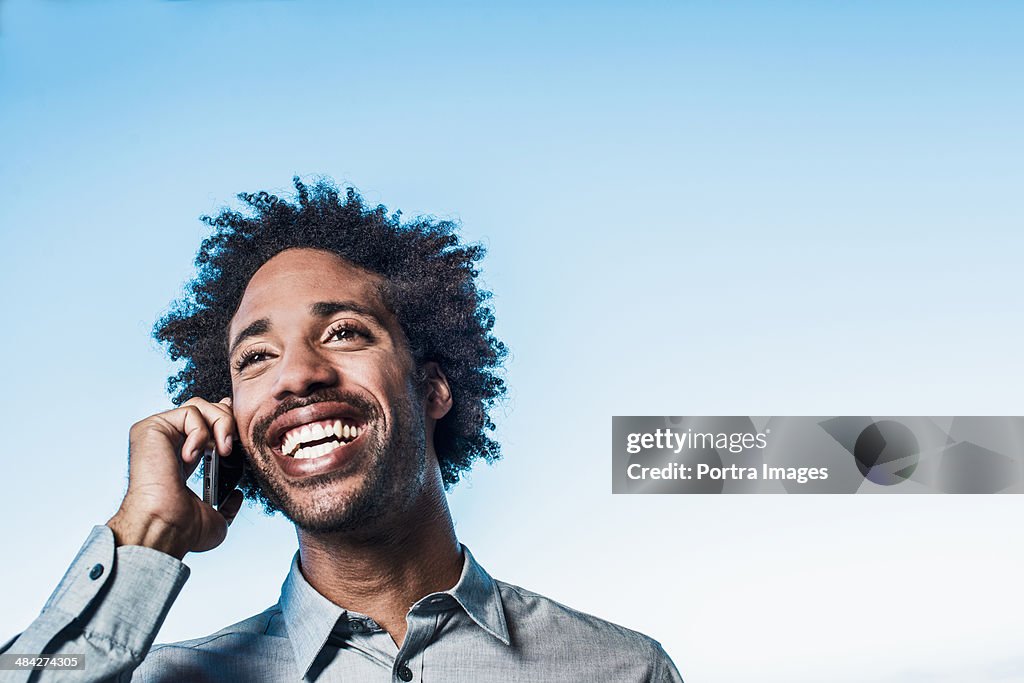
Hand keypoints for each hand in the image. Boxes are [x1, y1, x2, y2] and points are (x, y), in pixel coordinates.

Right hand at [106, 397, 243, 559]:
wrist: (166, 527)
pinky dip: (200, 432)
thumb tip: (237, 495)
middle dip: (225, 420)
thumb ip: (227, 504)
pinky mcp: (150, 428)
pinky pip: (188, 413)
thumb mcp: (214, 516)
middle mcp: (167, 441)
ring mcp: (157, 433)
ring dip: (220, 424)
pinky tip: (192, 456)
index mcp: (180, 457)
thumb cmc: (183, 529)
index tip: (235, 432)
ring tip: (222, 450)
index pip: (202, 422)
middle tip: (230, 446)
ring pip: (199, 405)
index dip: (222, 418)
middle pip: (203, 407)